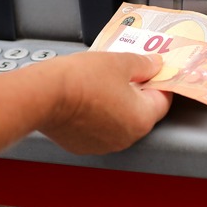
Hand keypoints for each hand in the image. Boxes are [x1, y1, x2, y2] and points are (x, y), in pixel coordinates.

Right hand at [35, 52, 172, 154]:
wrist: (42, 95)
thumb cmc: (81, 79)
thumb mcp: (119, 62)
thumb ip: (143, 64)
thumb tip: (154, 65)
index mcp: (141, 119)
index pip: (163, 99)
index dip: (159, 81)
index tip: (153, 70)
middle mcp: (126, 137)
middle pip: (141, 112)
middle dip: (137, 92)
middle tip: (126, 72)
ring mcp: (104, 145)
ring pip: (119, 121)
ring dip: (116, 105)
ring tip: (102, 83)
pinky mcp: (83, 145)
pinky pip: (99, 129)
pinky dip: (97, 115)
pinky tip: (87, 98)